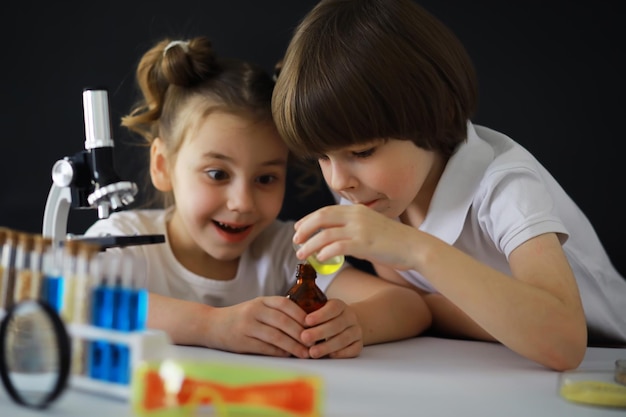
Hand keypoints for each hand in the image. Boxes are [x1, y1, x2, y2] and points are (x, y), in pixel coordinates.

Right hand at [210, 296, 310, 357]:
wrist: (211, 325)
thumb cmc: (240, 317)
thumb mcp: (257, 308)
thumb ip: (276, 312)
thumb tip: (305, 325)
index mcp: (261, 301)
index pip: (285, 304)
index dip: (301, 314)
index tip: (314, 325)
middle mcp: (254, 310)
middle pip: (283, 321)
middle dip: (300, 333)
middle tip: (313, 343)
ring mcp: (247, 326)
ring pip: (275, 336)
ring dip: (292, 346)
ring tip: (304, 353)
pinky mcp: (242, 341)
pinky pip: (265, 348)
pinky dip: (279, 352)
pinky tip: (288, 356)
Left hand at [294, 204, 418, 270]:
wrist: (415, 247)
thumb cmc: (394, 241)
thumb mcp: (372, 226)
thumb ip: (355, 226)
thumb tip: (336, 237)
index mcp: (357, 209)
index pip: (326, 210)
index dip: (308, 219)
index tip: (298, 228)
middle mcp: (356, 215)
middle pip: (321, 218)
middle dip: (304, 229)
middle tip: (295, 241)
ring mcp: (360, 229)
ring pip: (325, 234)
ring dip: (309, 244)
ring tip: (301, 254)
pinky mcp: (364, 244)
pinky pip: (337, 247)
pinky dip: (325, 252)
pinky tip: (319, 259)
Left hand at [299, 298, 363, 358]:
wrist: (346, 323)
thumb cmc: (325, 318)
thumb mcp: (319, 310)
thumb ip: (308, 313)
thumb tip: (290, 320)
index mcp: (339, 305)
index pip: (333, 307)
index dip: (320, 314)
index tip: (306, 321)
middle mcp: (350, 317)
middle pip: (337, 324)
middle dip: (319, 332)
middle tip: (304, 338)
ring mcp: (356, 330)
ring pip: (344, 338)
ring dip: (327, 346)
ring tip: (313, 352)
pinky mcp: (359, 344)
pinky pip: (353, 349)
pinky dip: (341, 353)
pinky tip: (330, 356)